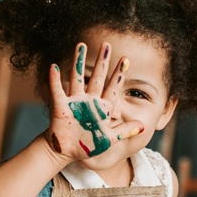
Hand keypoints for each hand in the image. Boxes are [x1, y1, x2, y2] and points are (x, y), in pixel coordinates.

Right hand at [46, 42, 142, 160]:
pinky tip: (54, 67)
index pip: (113, 88)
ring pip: (77, 78)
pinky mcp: (60, 106)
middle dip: (102, 62)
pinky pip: (57, 91)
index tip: (125, 60)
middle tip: (106, 44)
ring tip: (81, 45)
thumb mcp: (109, 139)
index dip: (119, 75)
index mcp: (102, 108)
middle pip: (97, 77)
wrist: (67, 152)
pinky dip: (55, 79)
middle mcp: (89, 101)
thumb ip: (125, 131)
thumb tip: (143, 126)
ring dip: (79, 62)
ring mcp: (75, 102)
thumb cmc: (88, 145)